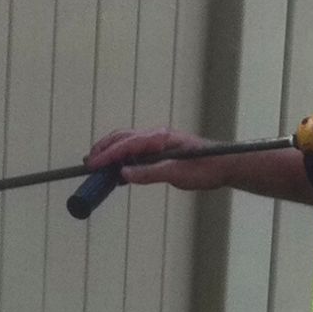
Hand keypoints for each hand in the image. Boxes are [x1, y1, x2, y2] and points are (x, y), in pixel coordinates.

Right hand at [83, 126, 224, 190]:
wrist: (224, 166)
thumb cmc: (206, 167)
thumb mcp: (177, 174)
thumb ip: (150, 173)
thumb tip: (123, 174)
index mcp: (159, 138)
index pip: (126, 144)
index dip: (107, 155)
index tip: (92, 164)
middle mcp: (156, 137)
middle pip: (122, 139)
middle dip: (103, 149)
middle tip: (88, 164)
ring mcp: (158, 143)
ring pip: (127, 144)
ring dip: (110, 153)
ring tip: (96, 166)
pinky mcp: (160, 151)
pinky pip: (135, 152)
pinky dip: (121, 159)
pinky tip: (116, 172)